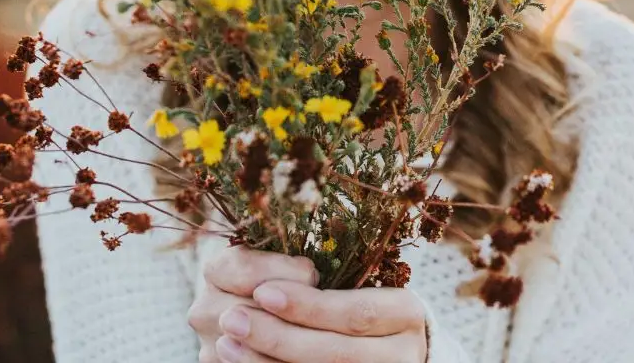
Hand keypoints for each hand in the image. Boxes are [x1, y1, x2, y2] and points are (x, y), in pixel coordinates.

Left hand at [189, 246, 427, 362]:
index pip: (357, 312)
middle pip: (335, 349)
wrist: (382, 347)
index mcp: (406, 312)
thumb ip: (319, 279)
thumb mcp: (353, 280)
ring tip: (227, 340)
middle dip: (278, 335)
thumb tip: (263, 283)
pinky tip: (238, 360)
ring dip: (265, 360)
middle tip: (231, 317)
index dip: (309, 306)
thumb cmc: (358, 300)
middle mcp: (403, 353)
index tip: (263, 291)